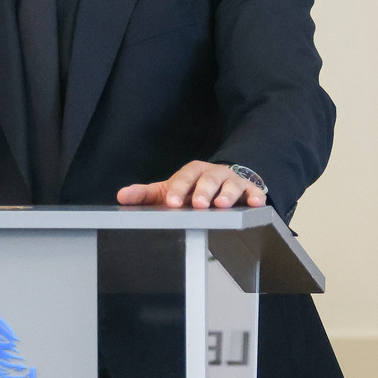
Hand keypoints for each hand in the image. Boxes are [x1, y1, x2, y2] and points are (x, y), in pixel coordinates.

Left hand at [116, 162, 265, 209]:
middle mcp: (212, 174)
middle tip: (198, 204)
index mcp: (191, 172)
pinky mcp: (249, 190)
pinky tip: (256, 203)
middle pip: (207, 180)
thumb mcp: (168, 191)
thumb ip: (145, 194)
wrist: (221, 182)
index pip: (183, 178)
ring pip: (230, 185)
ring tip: (222, 205)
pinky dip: (256, 196)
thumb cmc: (192, 189)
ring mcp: (231, 181)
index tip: (171, 203)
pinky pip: (254, 191)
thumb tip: (121, 196)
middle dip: (203, 191)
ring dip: (227, 194)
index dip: (178, 189)